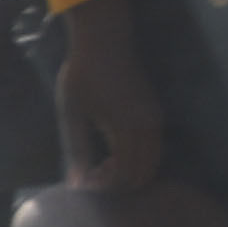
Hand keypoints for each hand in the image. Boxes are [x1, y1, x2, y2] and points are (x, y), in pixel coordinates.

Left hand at [54, 0, 163, 195]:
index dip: (103, 187)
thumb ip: (76, 149)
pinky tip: (109, 154)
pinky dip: (134, 160)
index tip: (82, 182)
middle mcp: (149, 126)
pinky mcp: (153, 114)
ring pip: (150, 163)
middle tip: (90, 177)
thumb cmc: (83, 74)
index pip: (124, 175)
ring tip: (97, 165)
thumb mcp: (72, 113)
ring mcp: (155, 119)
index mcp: (128, 127)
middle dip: (117, 184)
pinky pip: (151, 149)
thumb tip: (77, 183)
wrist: (104, 39)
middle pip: (143, 174)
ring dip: (127, 172)